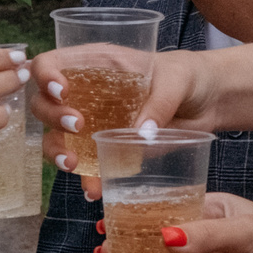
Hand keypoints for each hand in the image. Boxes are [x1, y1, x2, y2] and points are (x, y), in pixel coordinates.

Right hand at [35, 48, 211, 199]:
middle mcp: (86, 92)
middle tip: (78, 126)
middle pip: (44, 102)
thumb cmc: (188, 76)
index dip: (45, 76)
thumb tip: (142, 133)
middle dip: (52, 116)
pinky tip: (93, 189)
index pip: (51, 63)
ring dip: (57, 151)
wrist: (207, 103)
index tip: (61, 92)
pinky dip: (85, 178)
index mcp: (95, 63)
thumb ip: (160, 102)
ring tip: (74, 164)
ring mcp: (93, 122)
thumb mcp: (177, 79)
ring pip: (55, 136)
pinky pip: (85, 163)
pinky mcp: (106, 147)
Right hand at [89, 192, 252, 252]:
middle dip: (126, 245)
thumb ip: (207, 235)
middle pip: (157, 242)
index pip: (167, 207)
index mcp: (216, 211)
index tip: (106, 215)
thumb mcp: (252, 232)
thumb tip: (165, 239)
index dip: (135, 213)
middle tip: (98, 249)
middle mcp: (208, 240)